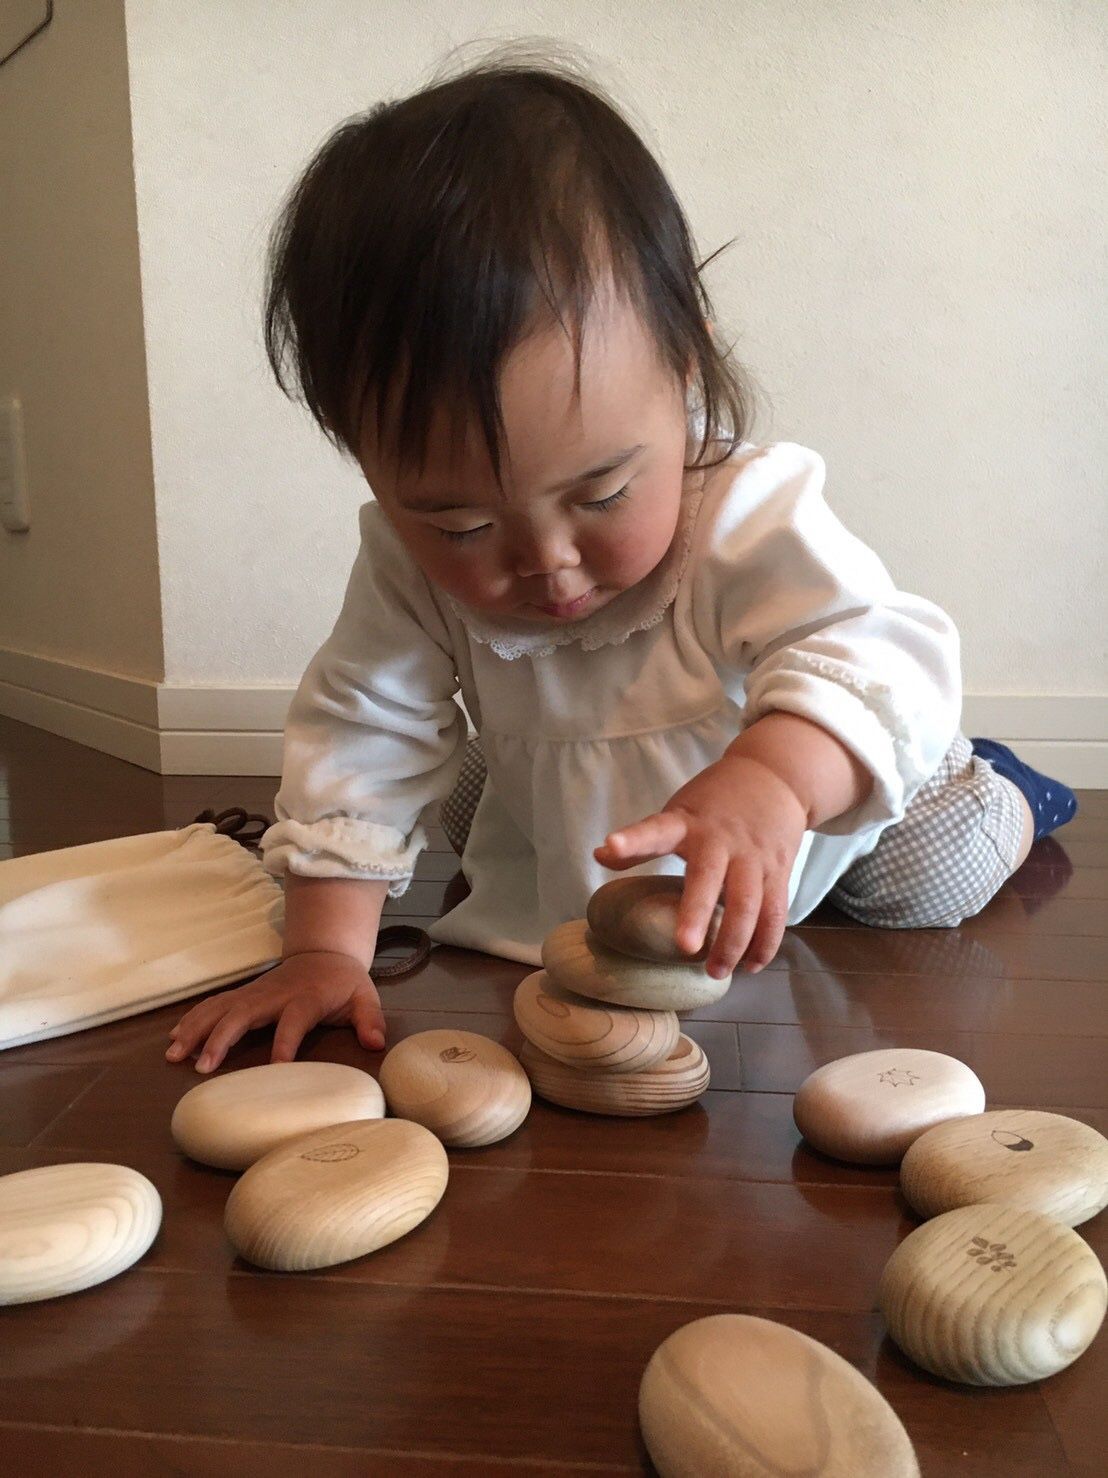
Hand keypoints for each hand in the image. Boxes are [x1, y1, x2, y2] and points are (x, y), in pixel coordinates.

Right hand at [165, 951, 385, 1073]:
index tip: (276, 1068)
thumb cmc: (344, 982)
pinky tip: (175, 1037)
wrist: (325, 952)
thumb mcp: (365, 997)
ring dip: (196, 1029)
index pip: (294, 1021)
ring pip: (220, 1008)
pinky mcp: (244, 995)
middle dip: (220, 1038)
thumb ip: (371, 1020)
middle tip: (201, 1066)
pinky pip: (214, 1005)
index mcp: (306, 998)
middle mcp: (274, 994)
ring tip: (174, 1054)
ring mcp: (255, 993)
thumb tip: (377, 1043)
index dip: (286, 1043)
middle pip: (243, 1013)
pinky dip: (193, 1019)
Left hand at [594, 753, 806, 977]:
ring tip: (714, 972)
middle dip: (697, 913)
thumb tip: (598, 856)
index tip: (610, 847)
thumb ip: (644, 839)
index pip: (655, 830)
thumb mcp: (677, 812)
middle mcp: (721, 839)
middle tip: (685, 948)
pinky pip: (775, 911)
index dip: (632, 841)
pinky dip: (764, 942)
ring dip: (734, 942)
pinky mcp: (779, 870)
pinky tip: (750, 966)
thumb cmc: (715, 803)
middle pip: (709, 877)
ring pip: (749, 903)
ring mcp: (753, 856)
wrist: (774, 777)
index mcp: (687, 823)